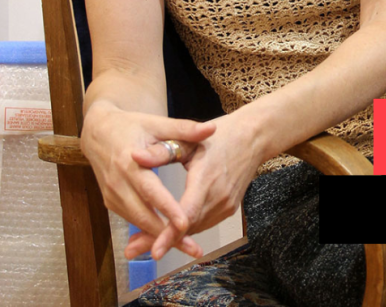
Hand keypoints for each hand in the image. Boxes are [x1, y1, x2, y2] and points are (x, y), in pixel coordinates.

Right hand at [80, 101, 215, 259]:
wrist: (98, 132)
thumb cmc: (132, 126)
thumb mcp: (158, 123)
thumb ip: (185, 129)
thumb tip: (213, 128)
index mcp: (129, 162)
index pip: (150, 190)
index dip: (167, 209)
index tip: (185, 223)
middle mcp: (118, 183)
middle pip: (144, 215)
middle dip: (167, 234)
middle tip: (192, 247)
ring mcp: (112, 196)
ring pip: (138, 222)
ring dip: (160, 237)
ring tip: (186, 246)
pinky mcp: (111, 202)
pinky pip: (133, 219)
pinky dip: (149, 231)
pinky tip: (168, 239)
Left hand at [128, 110, 262, 259]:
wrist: (254, 137)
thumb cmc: (220, 136)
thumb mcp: (189, 140)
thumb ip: (161, 152)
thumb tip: (133, 156)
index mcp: (207, 178)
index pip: (186, 214)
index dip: (168, 234)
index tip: (152, 250)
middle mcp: (219, 197)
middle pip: (187, 227)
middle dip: (160, 238)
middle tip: (131, 249)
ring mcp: (226, 205)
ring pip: (195, 228)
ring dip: (171, 236)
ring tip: (142, 242)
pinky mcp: (229, 208)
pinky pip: (204, 222)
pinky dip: (186, 228)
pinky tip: (168, 231)